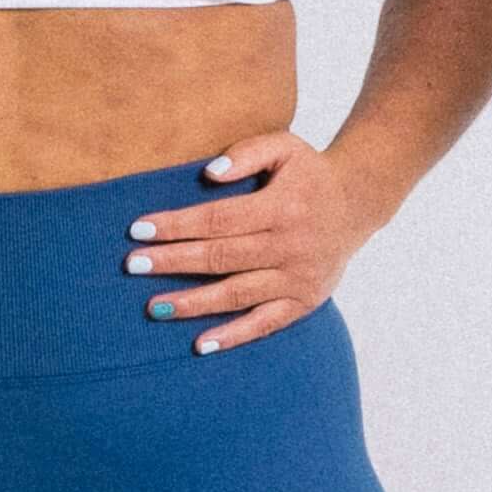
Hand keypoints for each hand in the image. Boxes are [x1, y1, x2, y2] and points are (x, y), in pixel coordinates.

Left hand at [124, 133, 374, 352]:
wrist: (358, 203)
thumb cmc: (309, 174)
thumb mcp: (285, 147)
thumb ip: (248, 152)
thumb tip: (209, 173)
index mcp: (282, 207)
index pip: (219, 219)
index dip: (177, 225)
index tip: (139, 230)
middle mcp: (291, 245)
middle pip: (221, 257)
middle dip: (174, 262)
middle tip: (133, 265)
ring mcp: (298, 278)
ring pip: (238, 294)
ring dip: (194, 303)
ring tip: (154, 307)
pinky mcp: (305, 302)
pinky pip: (266, 323)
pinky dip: (234, 336)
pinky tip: (201, 344)